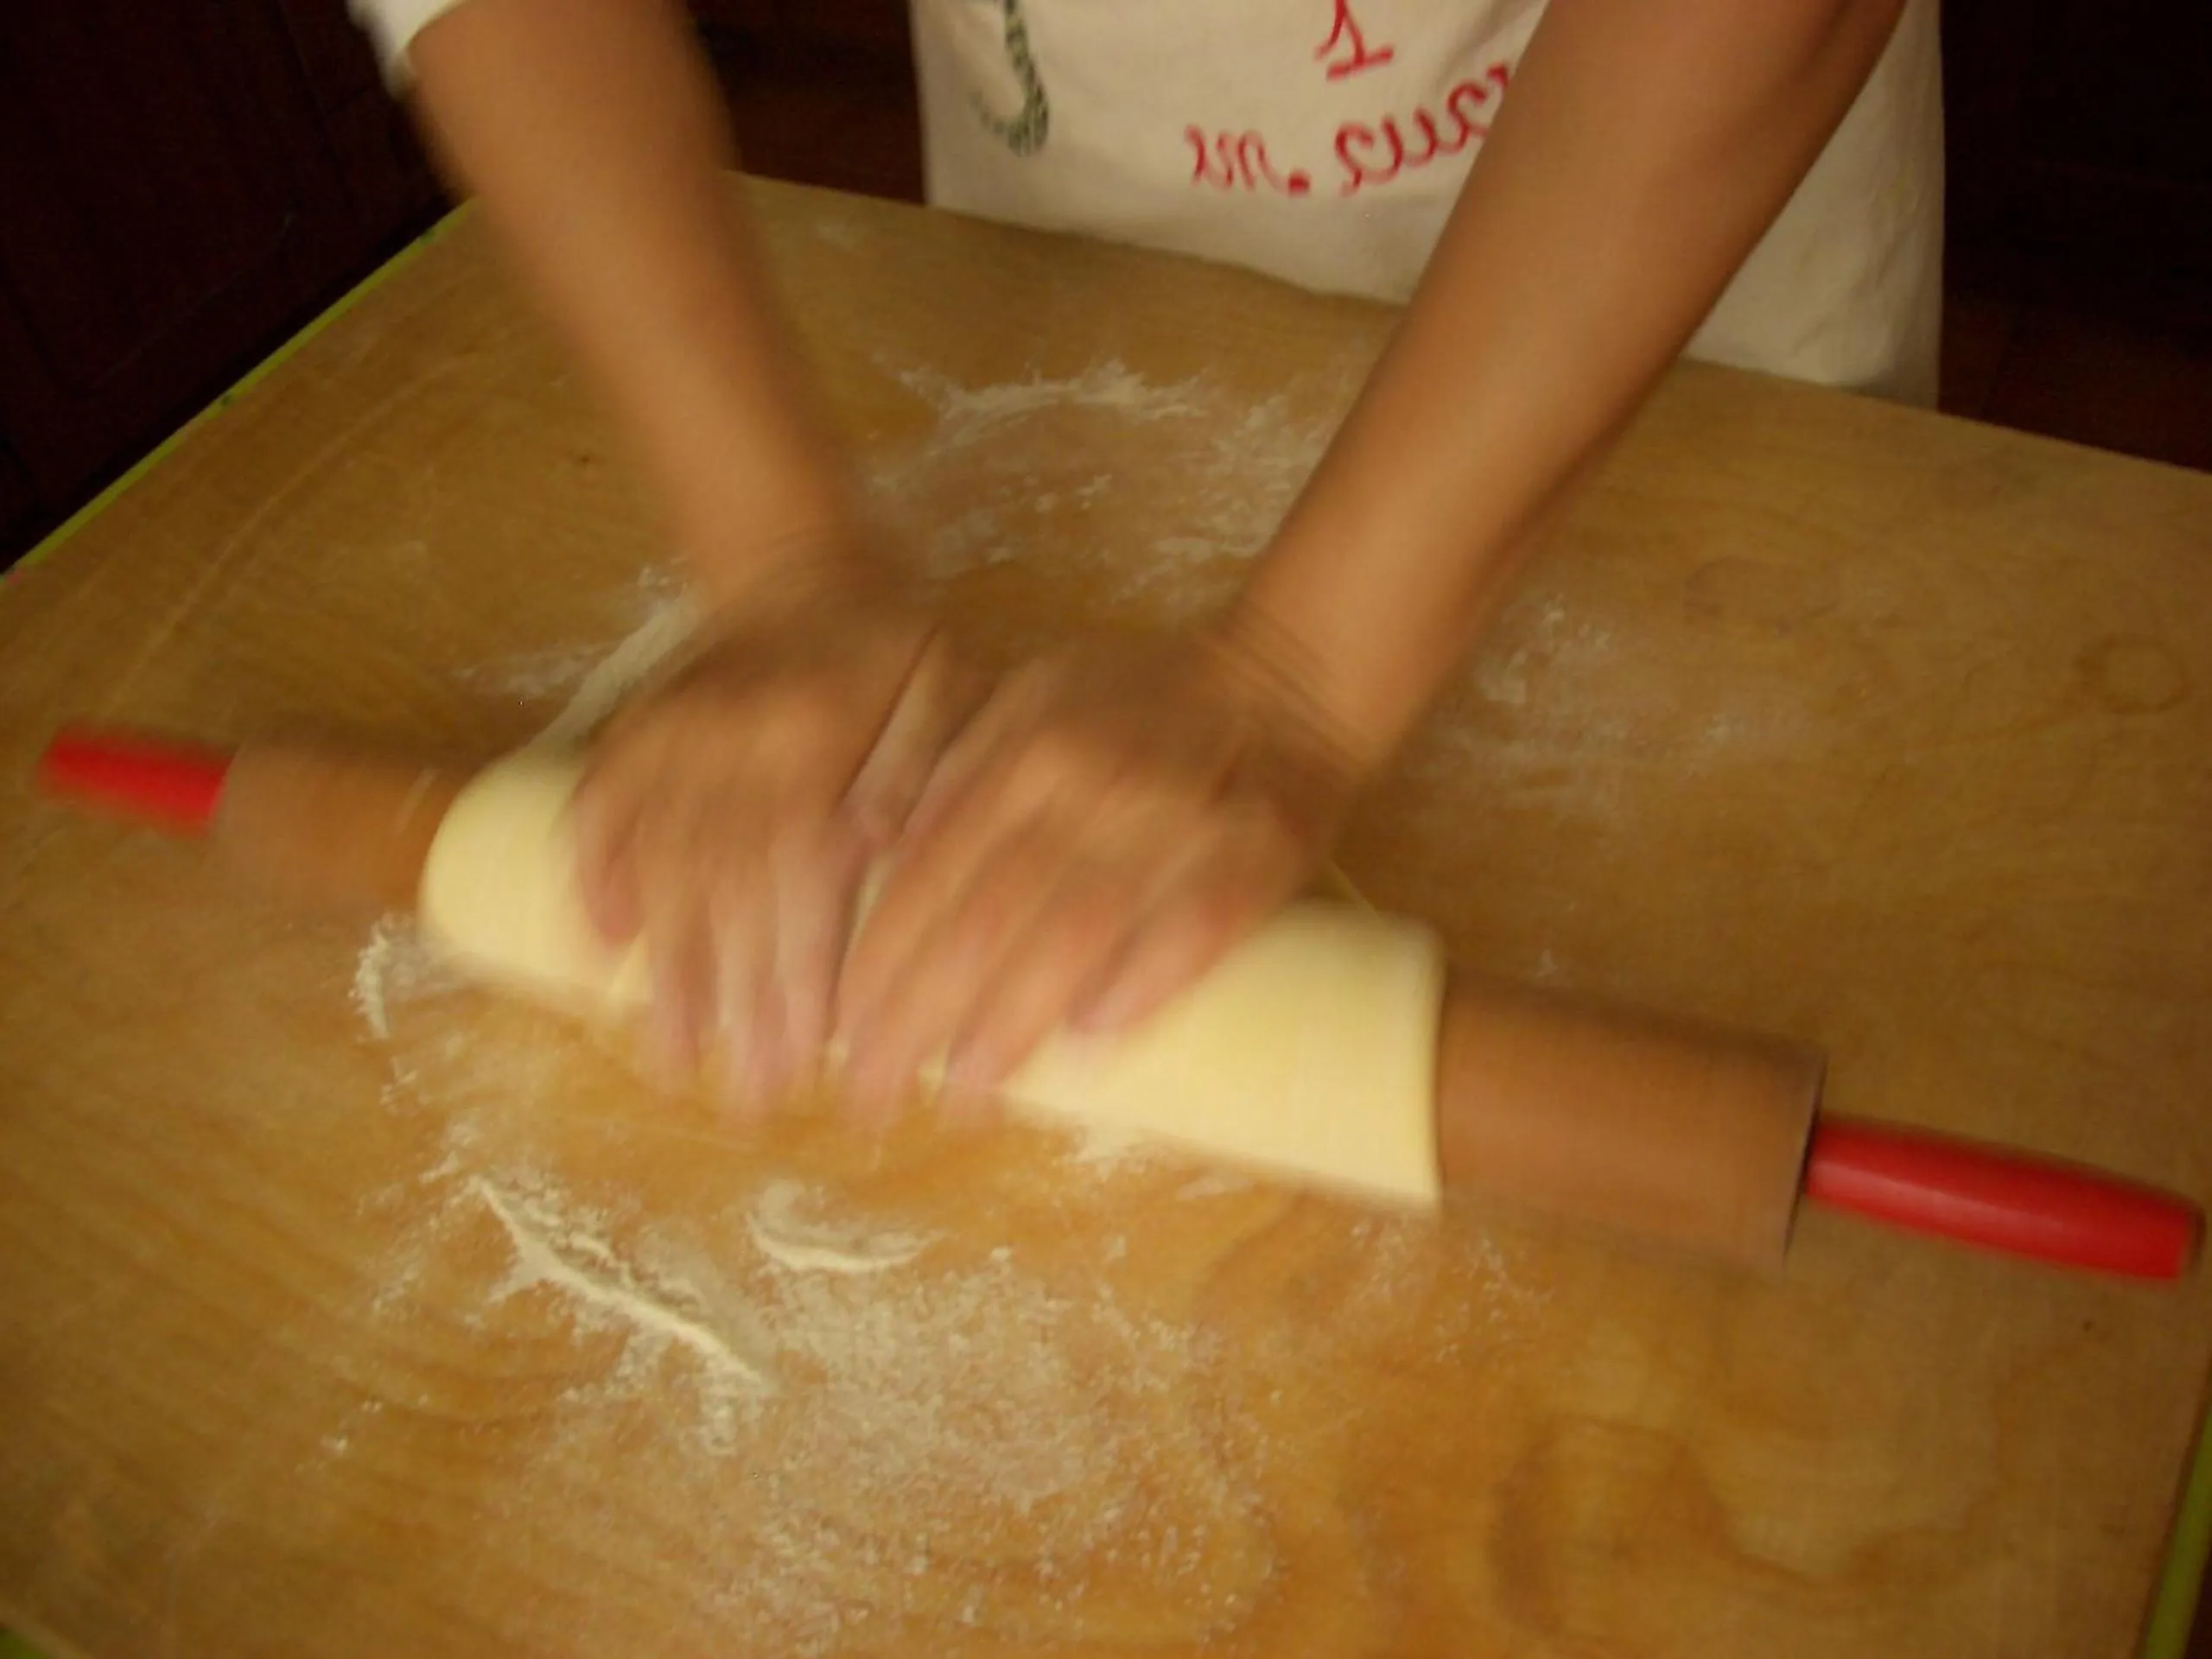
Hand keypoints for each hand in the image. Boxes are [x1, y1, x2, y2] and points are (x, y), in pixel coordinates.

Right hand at [571, 549, 981, 1108]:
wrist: (806, 568)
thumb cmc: (901, 651)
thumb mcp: (952, 690)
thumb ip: (926, 766)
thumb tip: (886, 844)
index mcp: (817, 728)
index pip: (798, 870)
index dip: (801, 969)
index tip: (811, 1058)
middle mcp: (732, 733)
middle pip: (728, 888)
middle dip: (739, 1004)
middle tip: (747, 1096)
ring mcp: (673, 732)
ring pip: (660, 864)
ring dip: (668, 970)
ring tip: (674, 1060)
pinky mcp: (635, 730)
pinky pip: (599, 805)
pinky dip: (595, 873)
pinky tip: (601, 948)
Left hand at [833, 617, 1364, 1120]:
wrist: (1291, 679)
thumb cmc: (1147, 699)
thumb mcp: (1037, 696)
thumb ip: (963, 765)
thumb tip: (882, 849)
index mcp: (1028, 748)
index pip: (935, 867)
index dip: (883, 957)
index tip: (845, 1032)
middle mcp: (1089, 783)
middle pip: (986, 916)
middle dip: (920, 1015)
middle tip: (877, 1094)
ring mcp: (1174, 822)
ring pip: (1073, 935)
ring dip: (1011, 1024)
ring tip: (964, 1098)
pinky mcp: (1254, 857)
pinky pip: (1189, 933)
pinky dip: (1138, 989)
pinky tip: (1089, 1047)